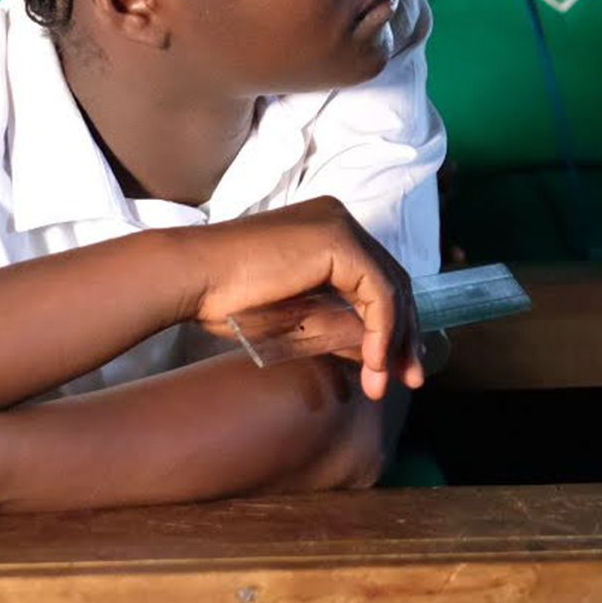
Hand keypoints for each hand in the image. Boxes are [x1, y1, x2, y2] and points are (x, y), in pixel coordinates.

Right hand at [177, 197, 422, 399]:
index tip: (392, 368)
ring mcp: (341, 226)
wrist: (194, 277)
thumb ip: (338, 329)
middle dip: (404, 334)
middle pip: (391, 281)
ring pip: (391, 287)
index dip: (392, 325)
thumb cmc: (228, 298)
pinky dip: (381, 329)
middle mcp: (340, 220)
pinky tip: (372, 361)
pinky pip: (378, 290)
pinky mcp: (339, 241)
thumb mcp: (297, 319)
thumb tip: (375, 356)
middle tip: (407, 378)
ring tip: (385, 382)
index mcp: (328, 231)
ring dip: (394, 339)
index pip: (377, 279)